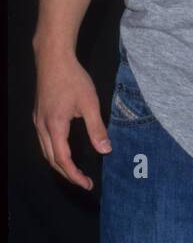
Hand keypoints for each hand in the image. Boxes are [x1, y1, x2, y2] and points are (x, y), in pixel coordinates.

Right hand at [32, 53, 110, 190]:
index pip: (63, 160)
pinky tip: (64, 150)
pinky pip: (44, 141)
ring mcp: (38, 121)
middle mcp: (42, 127)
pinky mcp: (38, 115)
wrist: (53, 58)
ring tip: (75, 171)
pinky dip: (54, 152)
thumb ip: (97, 128)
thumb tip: (105, 150)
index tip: (87, 184)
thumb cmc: (73, 79)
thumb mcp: (90, 103)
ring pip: (45, 151)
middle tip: (84, 182)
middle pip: (51, 159)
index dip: (75, 175)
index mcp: (55, 126)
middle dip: (67, 173)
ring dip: (59, 164)